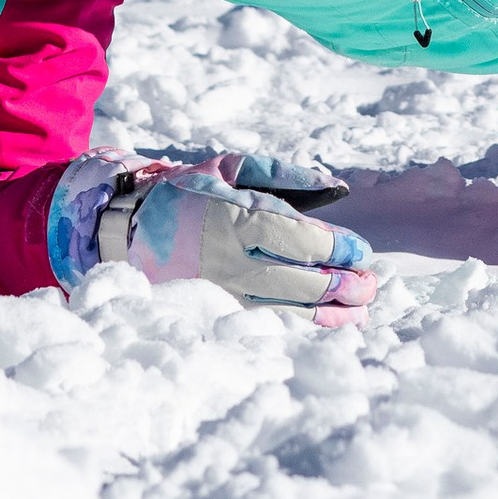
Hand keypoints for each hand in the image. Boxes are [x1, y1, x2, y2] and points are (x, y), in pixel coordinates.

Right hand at [51, 149, 376, 324]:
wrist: (127, 231)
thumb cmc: (188, 193)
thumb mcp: (230, 168)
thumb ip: (283, 174)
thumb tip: (336, 187)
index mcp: (234, 219)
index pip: (301, 240)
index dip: (339, 249)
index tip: (362, 252)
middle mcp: (231, 262)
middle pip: (302, 283)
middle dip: (345, 286)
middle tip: (370, 285)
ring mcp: (224, 295)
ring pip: (290, 312)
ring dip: (332, 314)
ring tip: (361, 310)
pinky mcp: (217, 316)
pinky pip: (270, 327)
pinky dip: (304, 330)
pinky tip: (330, 327)